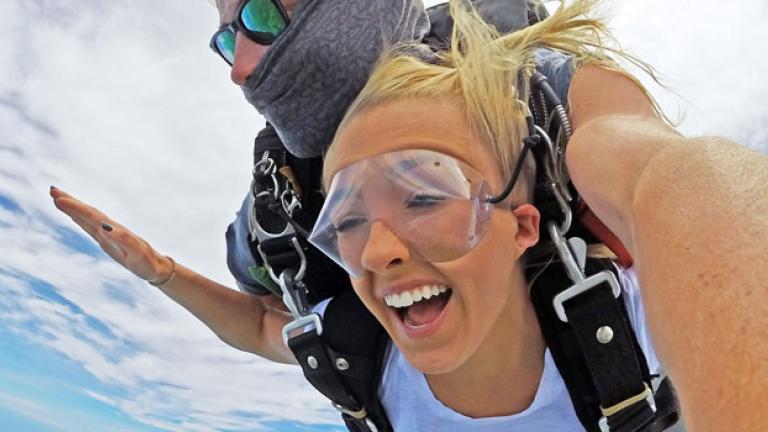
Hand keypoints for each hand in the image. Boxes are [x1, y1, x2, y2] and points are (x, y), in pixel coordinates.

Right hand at [50, 187, 172, 282]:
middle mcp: (110, 230)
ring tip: (57, 197)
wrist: (156, 268)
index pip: (92, 216)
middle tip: (52, 191)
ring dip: (73, 208)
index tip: (58, 198)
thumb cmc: (147, 262)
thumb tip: (106, 226)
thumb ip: (123, 239)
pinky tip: (73, 214)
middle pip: (88, 213)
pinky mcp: (108, 240)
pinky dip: (80, 218)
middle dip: (71, 203)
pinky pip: (91, 226)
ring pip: (88, 217)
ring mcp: (108, 234)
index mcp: (114, 231)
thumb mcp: (137, 253)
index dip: (75, 208)